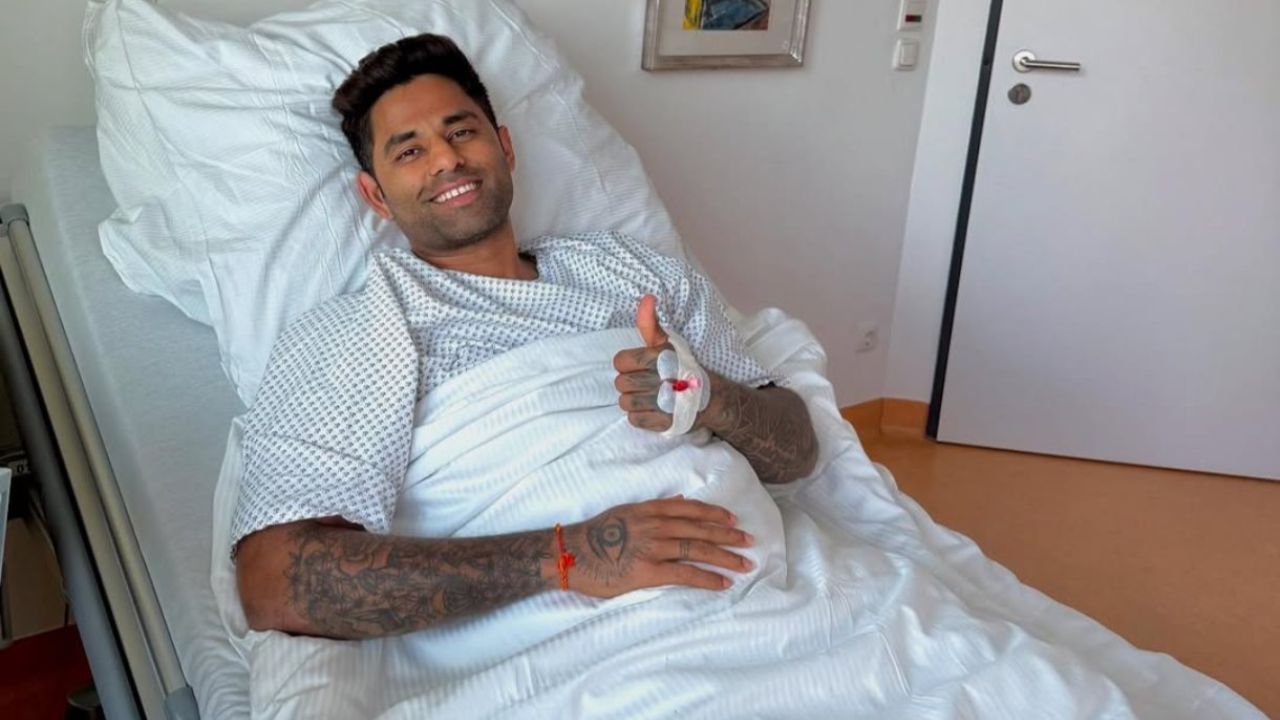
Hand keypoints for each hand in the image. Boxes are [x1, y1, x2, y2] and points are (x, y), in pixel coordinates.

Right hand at [562, 497, 753, 597]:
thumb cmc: (594, 535)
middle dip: (727, 535)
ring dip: (725, 557)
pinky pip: (685, 574)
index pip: (690, 509)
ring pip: (697, 549)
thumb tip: (680, 500)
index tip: (732, 519)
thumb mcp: (625, 511)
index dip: (714, 514)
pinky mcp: (648, 571)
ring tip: (744, 564)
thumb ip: (653, 508)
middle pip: (699, 528)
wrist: (570, 554)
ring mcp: (653, 547)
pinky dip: (706, 578)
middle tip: (748, 540)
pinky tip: (722, 583)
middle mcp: (655, 525)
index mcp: (649, 509)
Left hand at [613, 294, 674, 431]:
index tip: (640, 366)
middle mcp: (660, 379)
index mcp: (658, 357)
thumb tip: (647, 298)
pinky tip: (652, 410)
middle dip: (631, 383)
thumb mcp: (667, 343)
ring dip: (634, 401)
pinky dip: (640, 416)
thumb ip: (650, 323)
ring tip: (649, 397)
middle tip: (646, 383)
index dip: (627, 364)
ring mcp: (662, 403)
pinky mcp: (664, 422)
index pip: (619, 362)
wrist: (710, 398)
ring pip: (625, 402)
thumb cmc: (682, 367)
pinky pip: (634, 420)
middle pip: (621, 383)